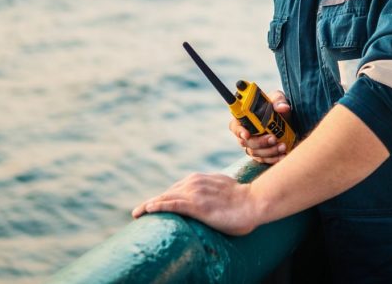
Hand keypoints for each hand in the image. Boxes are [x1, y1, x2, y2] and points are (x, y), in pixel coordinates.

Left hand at [131, 172, 260, 235]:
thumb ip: (216, 192)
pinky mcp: (195, 205)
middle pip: (168, 192)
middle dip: (154, 201)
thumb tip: (215, 200)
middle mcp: (195, 182)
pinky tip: (146, 210)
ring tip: (137, 213)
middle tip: (140, 211)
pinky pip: (170, 204)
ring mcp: (194, 193)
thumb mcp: (226, 191)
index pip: (178, 188)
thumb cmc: (245, 200)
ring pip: (165, 197)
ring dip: (150, 204)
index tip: (156, 204)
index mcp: (202, 179)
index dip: (166, 196)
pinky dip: (156, 206)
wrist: (254, 201)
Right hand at [229, 90, 291, 164]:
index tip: (247, 134)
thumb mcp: (278, 99)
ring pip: (255, 153)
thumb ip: (279, 101)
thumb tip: (282, 107)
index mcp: (245, 119)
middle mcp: (246, 133)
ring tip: (283, 146)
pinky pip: (264, 160)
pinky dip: (273, 159)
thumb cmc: (277, 107)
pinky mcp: (262, 154)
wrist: (288, 120)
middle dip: (260, 142)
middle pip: (246, 142)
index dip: (239, 131)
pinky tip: (283, 155)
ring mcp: (253, 145)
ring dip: (269, 151)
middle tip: (274, 138)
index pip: (235, 126)